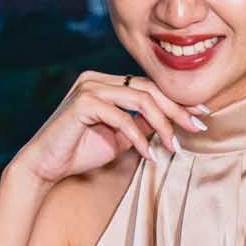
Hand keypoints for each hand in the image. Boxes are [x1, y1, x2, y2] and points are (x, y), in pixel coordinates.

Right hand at [11, 71, 204, 183]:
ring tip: (174, 147)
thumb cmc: (78, 152)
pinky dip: (139, 138)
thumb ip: (141, 125)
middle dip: (177, 109)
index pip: (148, 86)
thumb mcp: (118, 138)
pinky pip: (122, 117)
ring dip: (163, 124)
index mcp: (106, 83)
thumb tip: (172, 122)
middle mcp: (97, 78)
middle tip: (198, 127)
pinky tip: (149, 155)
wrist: (44, 166)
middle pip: (149, 88)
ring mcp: (89, 86)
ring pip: (140, 98)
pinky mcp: (83, 102)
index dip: (177, 101)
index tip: (201, 115)